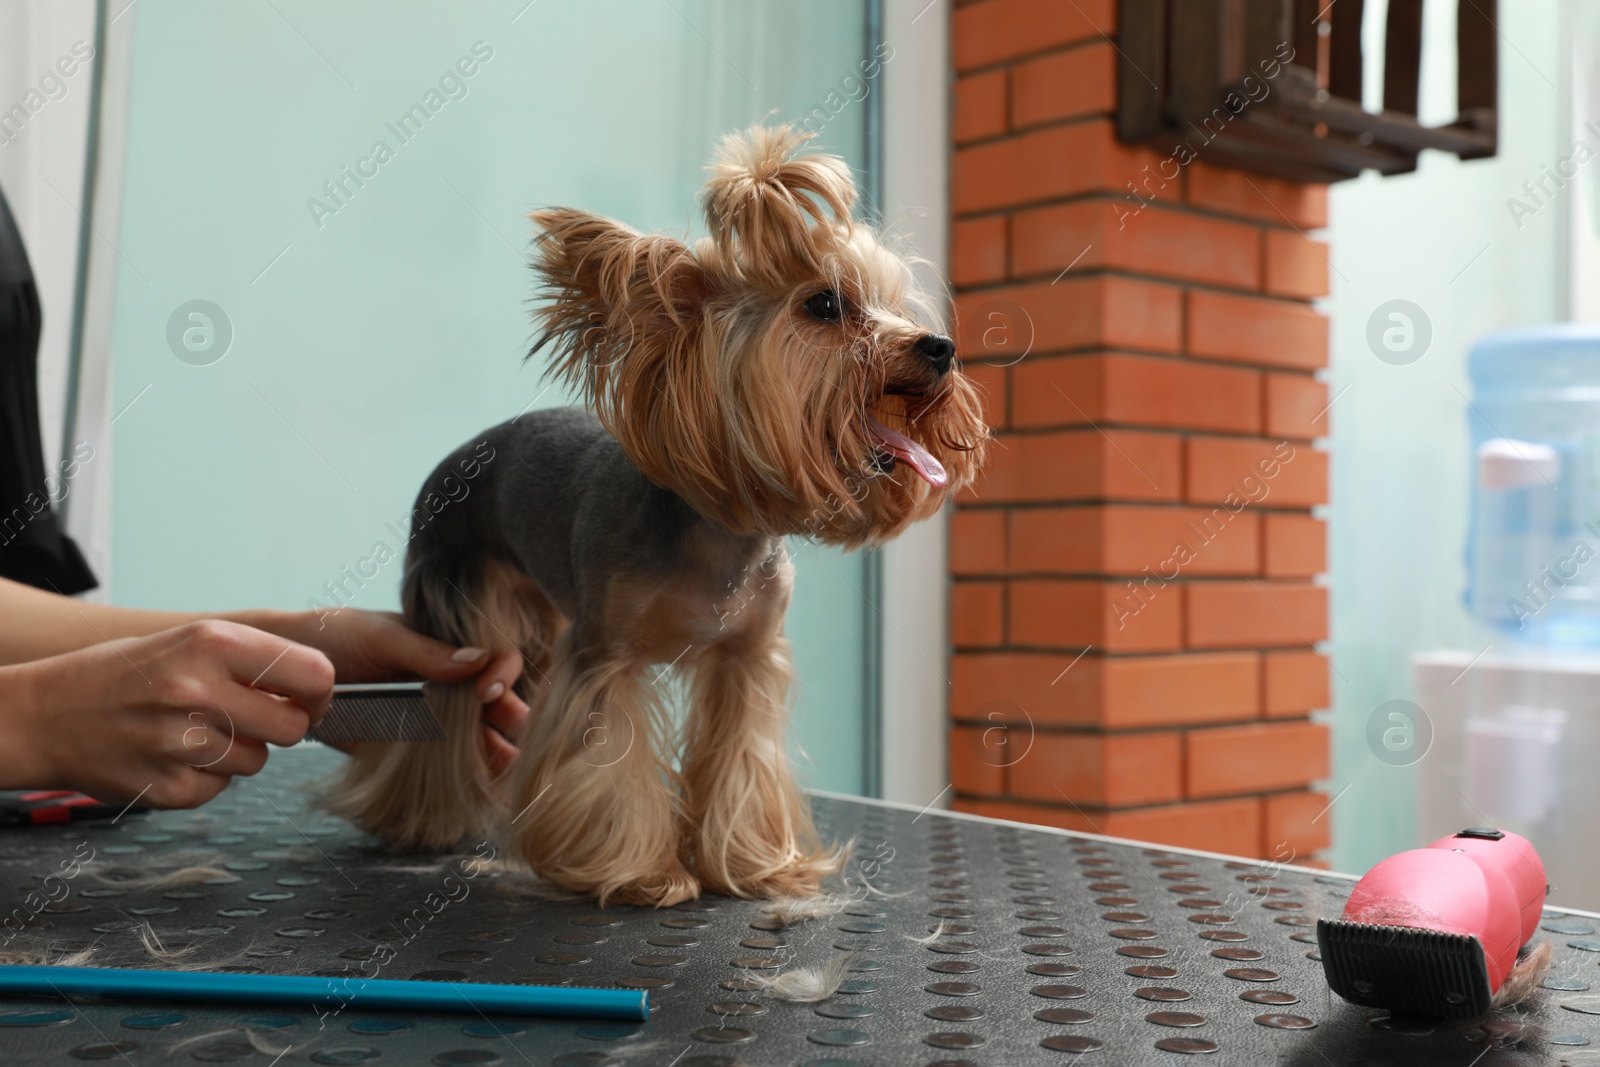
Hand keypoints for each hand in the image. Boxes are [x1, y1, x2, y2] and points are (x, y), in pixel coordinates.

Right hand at [0, 620, 333, 806]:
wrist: (42, 714)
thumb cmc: (124, 674)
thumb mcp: (188, 641)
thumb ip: (252, 660)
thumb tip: (319, 686)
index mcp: (212, 643)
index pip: (315, 674)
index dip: (319, 692)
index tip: (308, 699)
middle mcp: (199, 691)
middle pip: (295, 727)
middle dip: (282, 726)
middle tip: (251, 718)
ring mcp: (182, 743)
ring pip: (259, 761)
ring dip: (239, 751)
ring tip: (194, 731)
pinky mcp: (169, 788)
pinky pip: (221, 788)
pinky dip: (205, 777)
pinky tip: (170, 755)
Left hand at [254, 608, 529, 775]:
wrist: (277, 671)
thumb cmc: (329, 637)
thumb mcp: (380, 637)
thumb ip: (429, 652)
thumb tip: (479, 662)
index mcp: (444, 645)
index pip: (493, 658)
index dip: (502, 674)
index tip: (491, 692)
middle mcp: (443, 680)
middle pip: (492, 702)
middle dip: (512, 720)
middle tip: (525, 740)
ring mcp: (426, 713)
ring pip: (473, 735)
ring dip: (493, 752)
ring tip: (511, 771)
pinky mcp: (405, 743)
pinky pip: (442, 759)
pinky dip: (464, 773)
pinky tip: (482, 785)